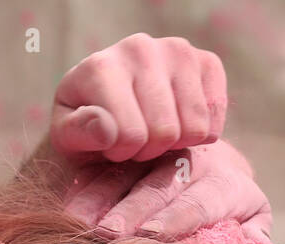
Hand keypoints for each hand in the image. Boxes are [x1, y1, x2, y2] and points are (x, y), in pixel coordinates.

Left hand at [50, 33, 225, 162]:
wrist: (114, 102)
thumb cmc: (88, 124)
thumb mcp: (69, 136)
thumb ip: (79, 133)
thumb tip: (106, 128)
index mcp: (100, 66)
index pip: (129, 134)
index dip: (122, 153)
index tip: (111, 146)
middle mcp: (140, 48)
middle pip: (165, 133)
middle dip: (149, 150)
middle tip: (135, 142)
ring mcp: (177, 51)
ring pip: (195, 128)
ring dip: (175, 144)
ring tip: (153, 133)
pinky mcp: (207, 62)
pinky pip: (215, 119)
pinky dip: (201, 135)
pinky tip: (179, 124)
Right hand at [63, 140, 275, 243]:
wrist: (211, 161)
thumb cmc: (232, 206)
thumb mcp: (253, 218)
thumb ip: (257, 238)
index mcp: (222, 180)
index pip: (199, 199)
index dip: (176, 217)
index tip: (153, 236)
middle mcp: (186, 161)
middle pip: (156, 186)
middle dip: (131, 210)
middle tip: (108, 235)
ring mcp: (151, 153)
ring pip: (123, 172)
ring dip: (98, 199)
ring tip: (79, 225)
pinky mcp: (124, 153)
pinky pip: (100, 167)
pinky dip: (81, 188)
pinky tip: (65, 209)